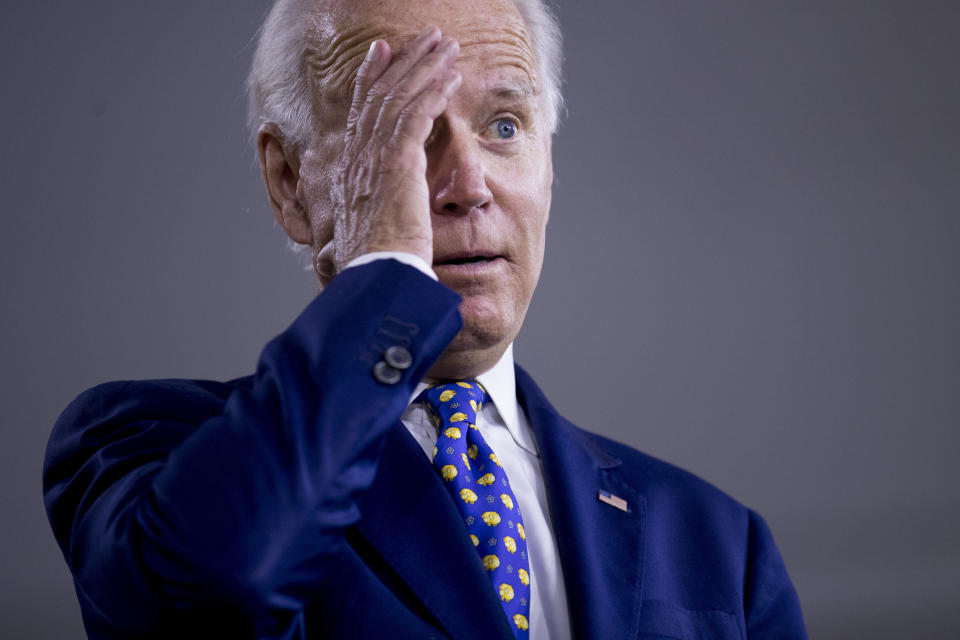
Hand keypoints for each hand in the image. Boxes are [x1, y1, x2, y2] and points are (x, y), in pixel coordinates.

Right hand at [324, 28, 461, 272]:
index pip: (361, 115)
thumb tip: (351, 237)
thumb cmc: (374, 270)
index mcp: (350, 174)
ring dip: (425, 68)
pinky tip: (453, 77)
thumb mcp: (366, 238)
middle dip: (404, 62)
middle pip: (381, 96)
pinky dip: (434, 92)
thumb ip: (368, 222)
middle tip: (425, 38)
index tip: (381, 54)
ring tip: (446, 46)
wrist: (374, 281)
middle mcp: (357, 160)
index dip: (371, 80)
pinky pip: (417, 115)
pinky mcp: (398, 164)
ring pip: (400, 98)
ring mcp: (376, 160)